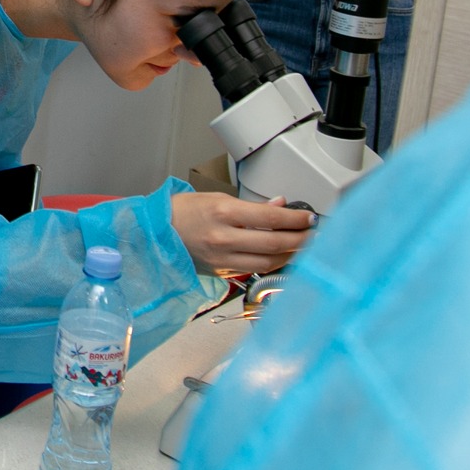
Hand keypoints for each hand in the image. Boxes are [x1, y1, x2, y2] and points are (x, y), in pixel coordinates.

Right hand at [170, 192, 312, 273]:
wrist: (155, 234)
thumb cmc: (182, 212)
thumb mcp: (216, 198)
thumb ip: (251, 206)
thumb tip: (279, 206)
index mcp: (224, 213)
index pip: (271, 218)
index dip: (296, 220)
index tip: (310, 218)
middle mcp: (224, 238)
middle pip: (275, 244)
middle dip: (301, 240)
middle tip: (315, 234)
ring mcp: (223, 258)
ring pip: (268, 263)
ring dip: (291, 256)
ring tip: (303, 247)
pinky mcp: (222, 272)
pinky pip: (254, 270)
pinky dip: (272, 264)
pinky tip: (282, 257)